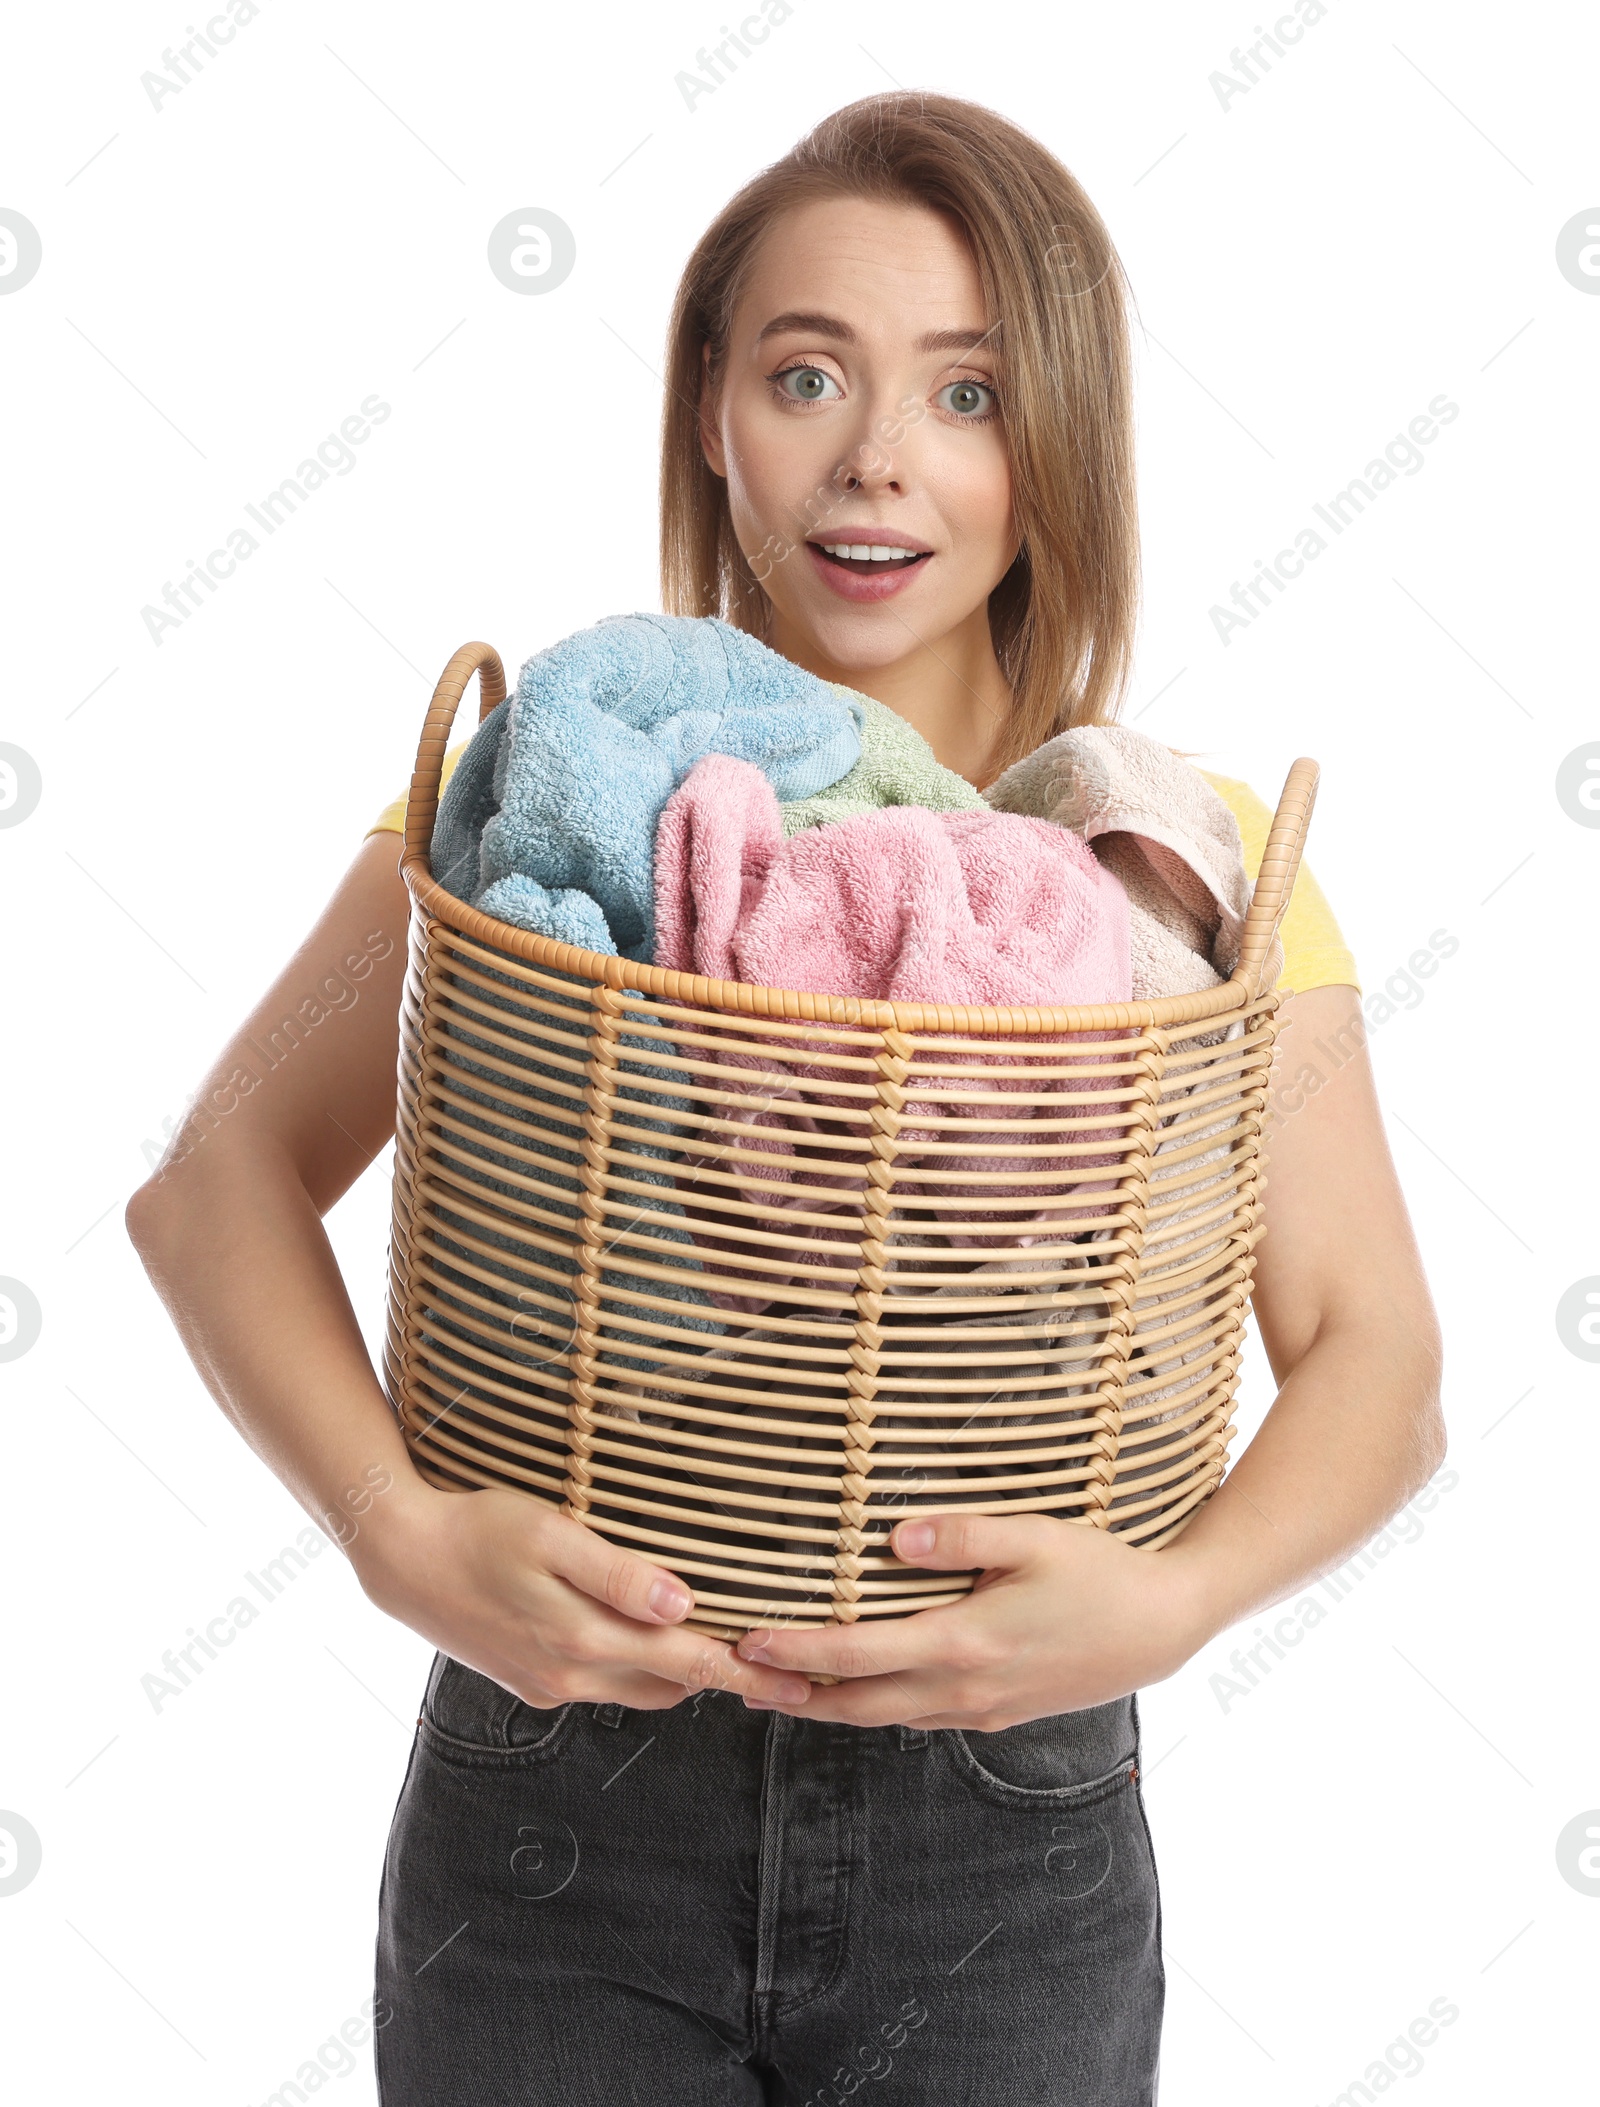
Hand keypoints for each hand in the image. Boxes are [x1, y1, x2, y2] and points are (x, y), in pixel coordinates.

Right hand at [352, 1478, 816, 1711]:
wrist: (402, 1558)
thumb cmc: (479, 1528)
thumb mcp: (550, 1533)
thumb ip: (617, 1573)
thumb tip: (682, 1602)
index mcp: (582, 1641)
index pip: (687, 1664)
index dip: (746, 1674)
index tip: (799, 1684)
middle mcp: (571, 1675)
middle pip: (671, 1687)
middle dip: (729, 1683)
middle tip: (790, 1679)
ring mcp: (548, 1685)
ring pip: (638, 1689)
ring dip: (684, 1679)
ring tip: (734, 1661)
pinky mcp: (530, 1681)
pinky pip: (603, 1685)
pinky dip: (639, 1671)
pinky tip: (652, 1645)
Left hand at [732, 1512, 1214, 1727]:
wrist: (1163, 1627)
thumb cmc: (1100, 1571)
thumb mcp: (1034, 1536)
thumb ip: (962, 1535)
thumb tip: (895, 1535)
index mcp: (963, 1644)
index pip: (856, 1654)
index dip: (796, 1651)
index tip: (747, 1641)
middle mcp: (963, 1690)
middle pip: (854, 1704)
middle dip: (791, 1693)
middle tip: (735, 1678)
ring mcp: (980, 1710)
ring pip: (883, 1717)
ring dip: (828, 1705)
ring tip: (777, 1686)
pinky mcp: (996, 1715)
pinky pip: (917, 1716)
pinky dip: (874, 1705)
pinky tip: (857, 1687)